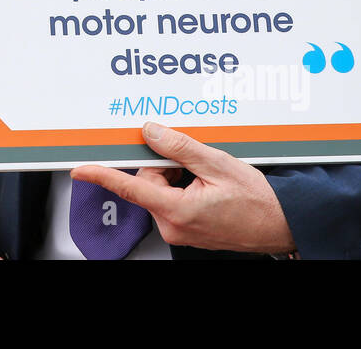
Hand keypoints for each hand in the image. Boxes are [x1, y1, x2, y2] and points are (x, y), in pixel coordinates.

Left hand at [70, 122, 295, 253]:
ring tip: (208, 178)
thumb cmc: (257, 201)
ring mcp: (178, 229)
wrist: (280, 224)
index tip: (80, 170)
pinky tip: (207, 186)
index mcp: (177, 210)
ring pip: (160, 187)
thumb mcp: (218, 164)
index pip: (130, 187)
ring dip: (179, 175)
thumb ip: (180, 147)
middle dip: (168, 165)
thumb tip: (152, 132)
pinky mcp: (184, 228)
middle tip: (197, 165)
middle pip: (149, 180)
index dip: (101, 176)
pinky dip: (184, 186)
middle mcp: (172, 224)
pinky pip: (171, 198)